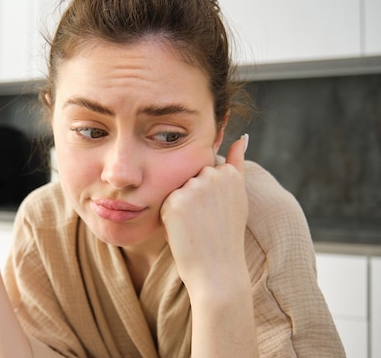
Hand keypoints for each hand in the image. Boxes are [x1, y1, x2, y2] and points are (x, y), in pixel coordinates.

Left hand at [160, 134, 248, 294]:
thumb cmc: (226, 236)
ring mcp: (194, 187)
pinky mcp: (176, 200)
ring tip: (194, 227)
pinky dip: (169, 219)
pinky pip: (164, 204)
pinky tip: (184, 232)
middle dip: (190, 198)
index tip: (213, 215)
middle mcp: (213, 175)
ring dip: (179, 207)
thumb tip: (242, 137)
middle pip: (187, 177)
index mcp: (230, 174)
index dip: (204, 197)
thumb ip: (236, 163)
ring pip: (175, 190)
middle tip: (203, 222)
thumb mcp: (237, 196)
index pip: (204, 172)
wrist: (217, 270)